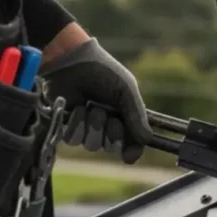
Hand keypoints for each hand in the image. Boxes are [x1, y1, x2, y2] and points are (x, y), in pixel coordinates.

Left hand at [38, 38, 151, 163]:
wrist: (72, 61)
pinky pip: (73, 140)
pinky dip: (76, 124)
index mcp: (124, 116)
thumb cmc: (102, 71)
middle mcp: (107, 125)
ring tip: (89, 105)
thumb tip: (148, 140)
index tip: (129, 155)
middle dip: (110, 131)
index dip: (131, 150)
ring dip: (92, 125)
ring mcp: (87, 126)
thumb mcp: (126, 91)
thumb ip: (137, 116)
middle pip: (111, 147)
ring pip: (92, 145)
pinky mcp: (68, 126)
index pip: (132, 143)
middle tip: (107, 113)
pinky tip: (77, 107)